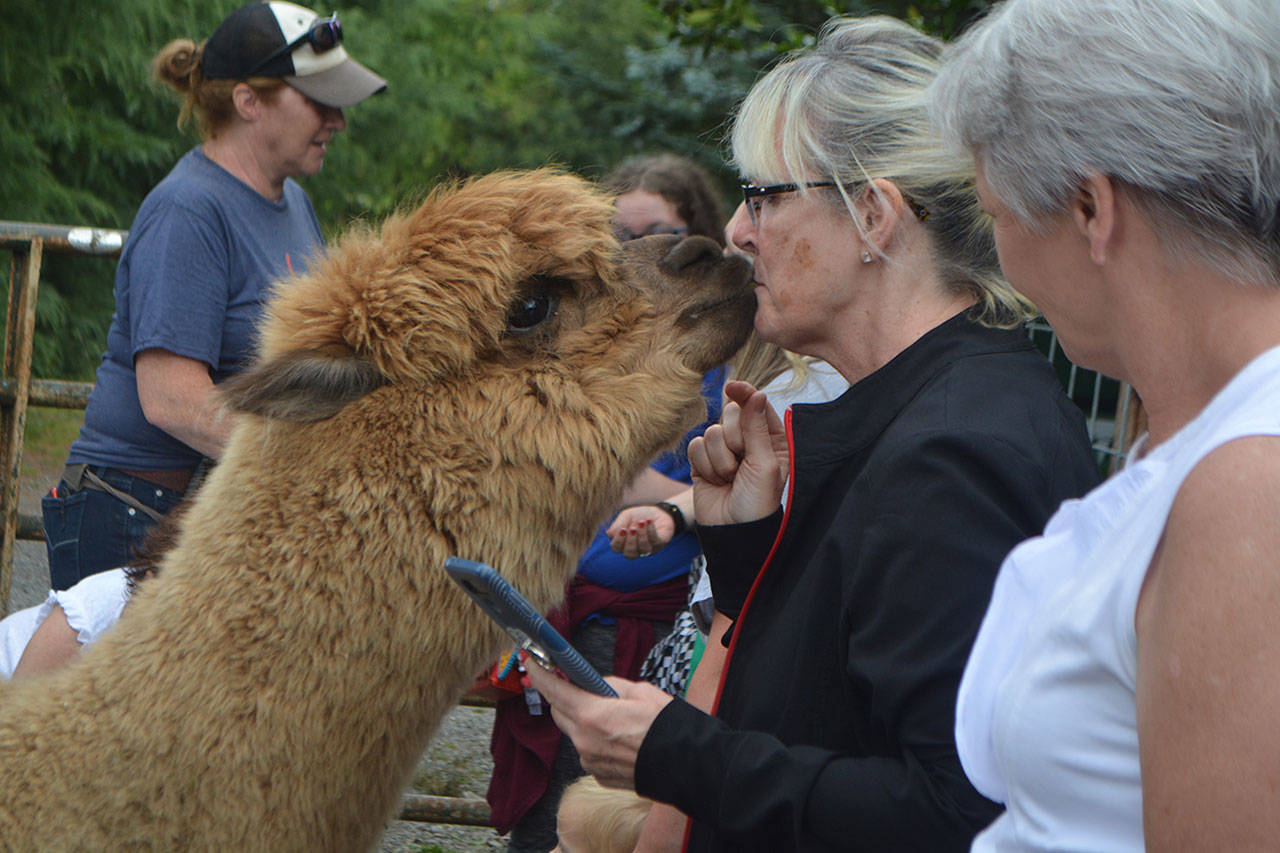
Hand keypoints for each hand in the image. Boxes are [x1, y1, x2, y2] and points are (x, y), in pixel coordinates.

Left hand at [523, 660, 672, 790]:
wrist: (687, 764)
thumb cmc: (666, 725)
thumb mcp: (640, 691)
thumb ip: (610, 686)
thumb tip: (596, 684)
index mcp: (592, 715)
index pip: (554, 691)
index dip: (539, 674)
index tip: (531, 661)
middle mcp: (584, 742)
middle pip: (560, 713)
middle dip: (564, 697)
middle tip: (574, 685)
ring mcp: (590, 762)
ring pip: (574, 734)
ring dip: (582, 721)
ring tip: (610, 715)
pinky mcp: (598, 775)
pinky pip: (588, 752)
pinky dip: (594, 741)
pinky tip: (617, 738)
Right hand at [607, 507, 673, 557]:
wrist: (658, 512)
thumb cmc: (639, 516)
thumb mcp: (626, 516)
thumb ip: (618, 524)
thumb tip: (609, 534)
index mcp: (624, 543)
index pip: (617, 548)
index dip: (618, 540)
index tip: (622, 529)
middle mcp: (635, 549)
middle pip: (629, 554)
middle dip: (630, 541)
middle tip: (632, 528)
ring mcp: (648, 549)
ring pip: (644, 549)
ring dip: (642, 535)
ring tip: (642, 522)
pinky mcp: (660, 544)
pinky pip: (655, 541)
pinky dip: (651, 531)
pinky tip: (649, 521)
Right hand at [687, 380, 788, 526]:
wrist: (733, 532)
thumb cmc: (756, 502)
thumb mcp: (765, 464)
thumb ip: (757, 428)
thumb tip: (756, 394)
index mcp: (771, 439)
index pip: (756, 405)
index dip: (745, 393)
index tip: (733, 387)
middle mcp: (747, 441)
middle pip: (730, 414)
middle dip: (733, 439)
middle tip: (741, 464)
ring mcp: (723, 450)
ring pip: (710, 431)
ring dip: (719, 459)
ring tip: (729, 479)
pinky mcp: (702, 461)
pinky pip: (695, 446)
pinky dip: (703, 465)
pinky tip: (714, 481)